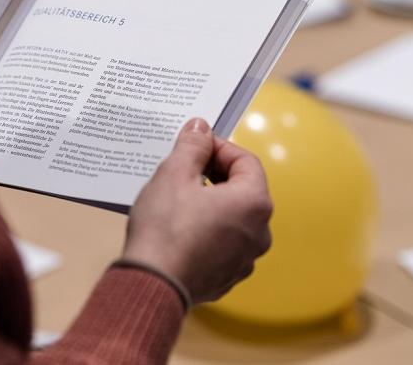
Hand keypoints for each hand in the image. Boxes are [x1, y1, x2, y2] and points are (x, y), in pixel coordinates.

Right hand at [122, 119, 272, 304]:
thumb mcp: (174, 174)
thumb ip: (193, 146)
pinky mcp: (227, 277)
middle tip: (183, 169)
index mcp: (254, 203)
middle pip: (242, 190)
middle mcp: (259, 233)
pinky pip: (222, 244)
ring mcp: (245, 259)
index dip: (219, 147)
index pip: (245, 161)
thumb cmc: (165, 228)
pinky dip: (206, 231)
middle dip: (214, 175)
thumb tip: (201, 127)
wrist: (152, 284)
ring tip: (177, 200)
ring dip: (210, 203)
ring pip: (232, 218)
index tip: (194, 145)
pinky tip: (179, 229)